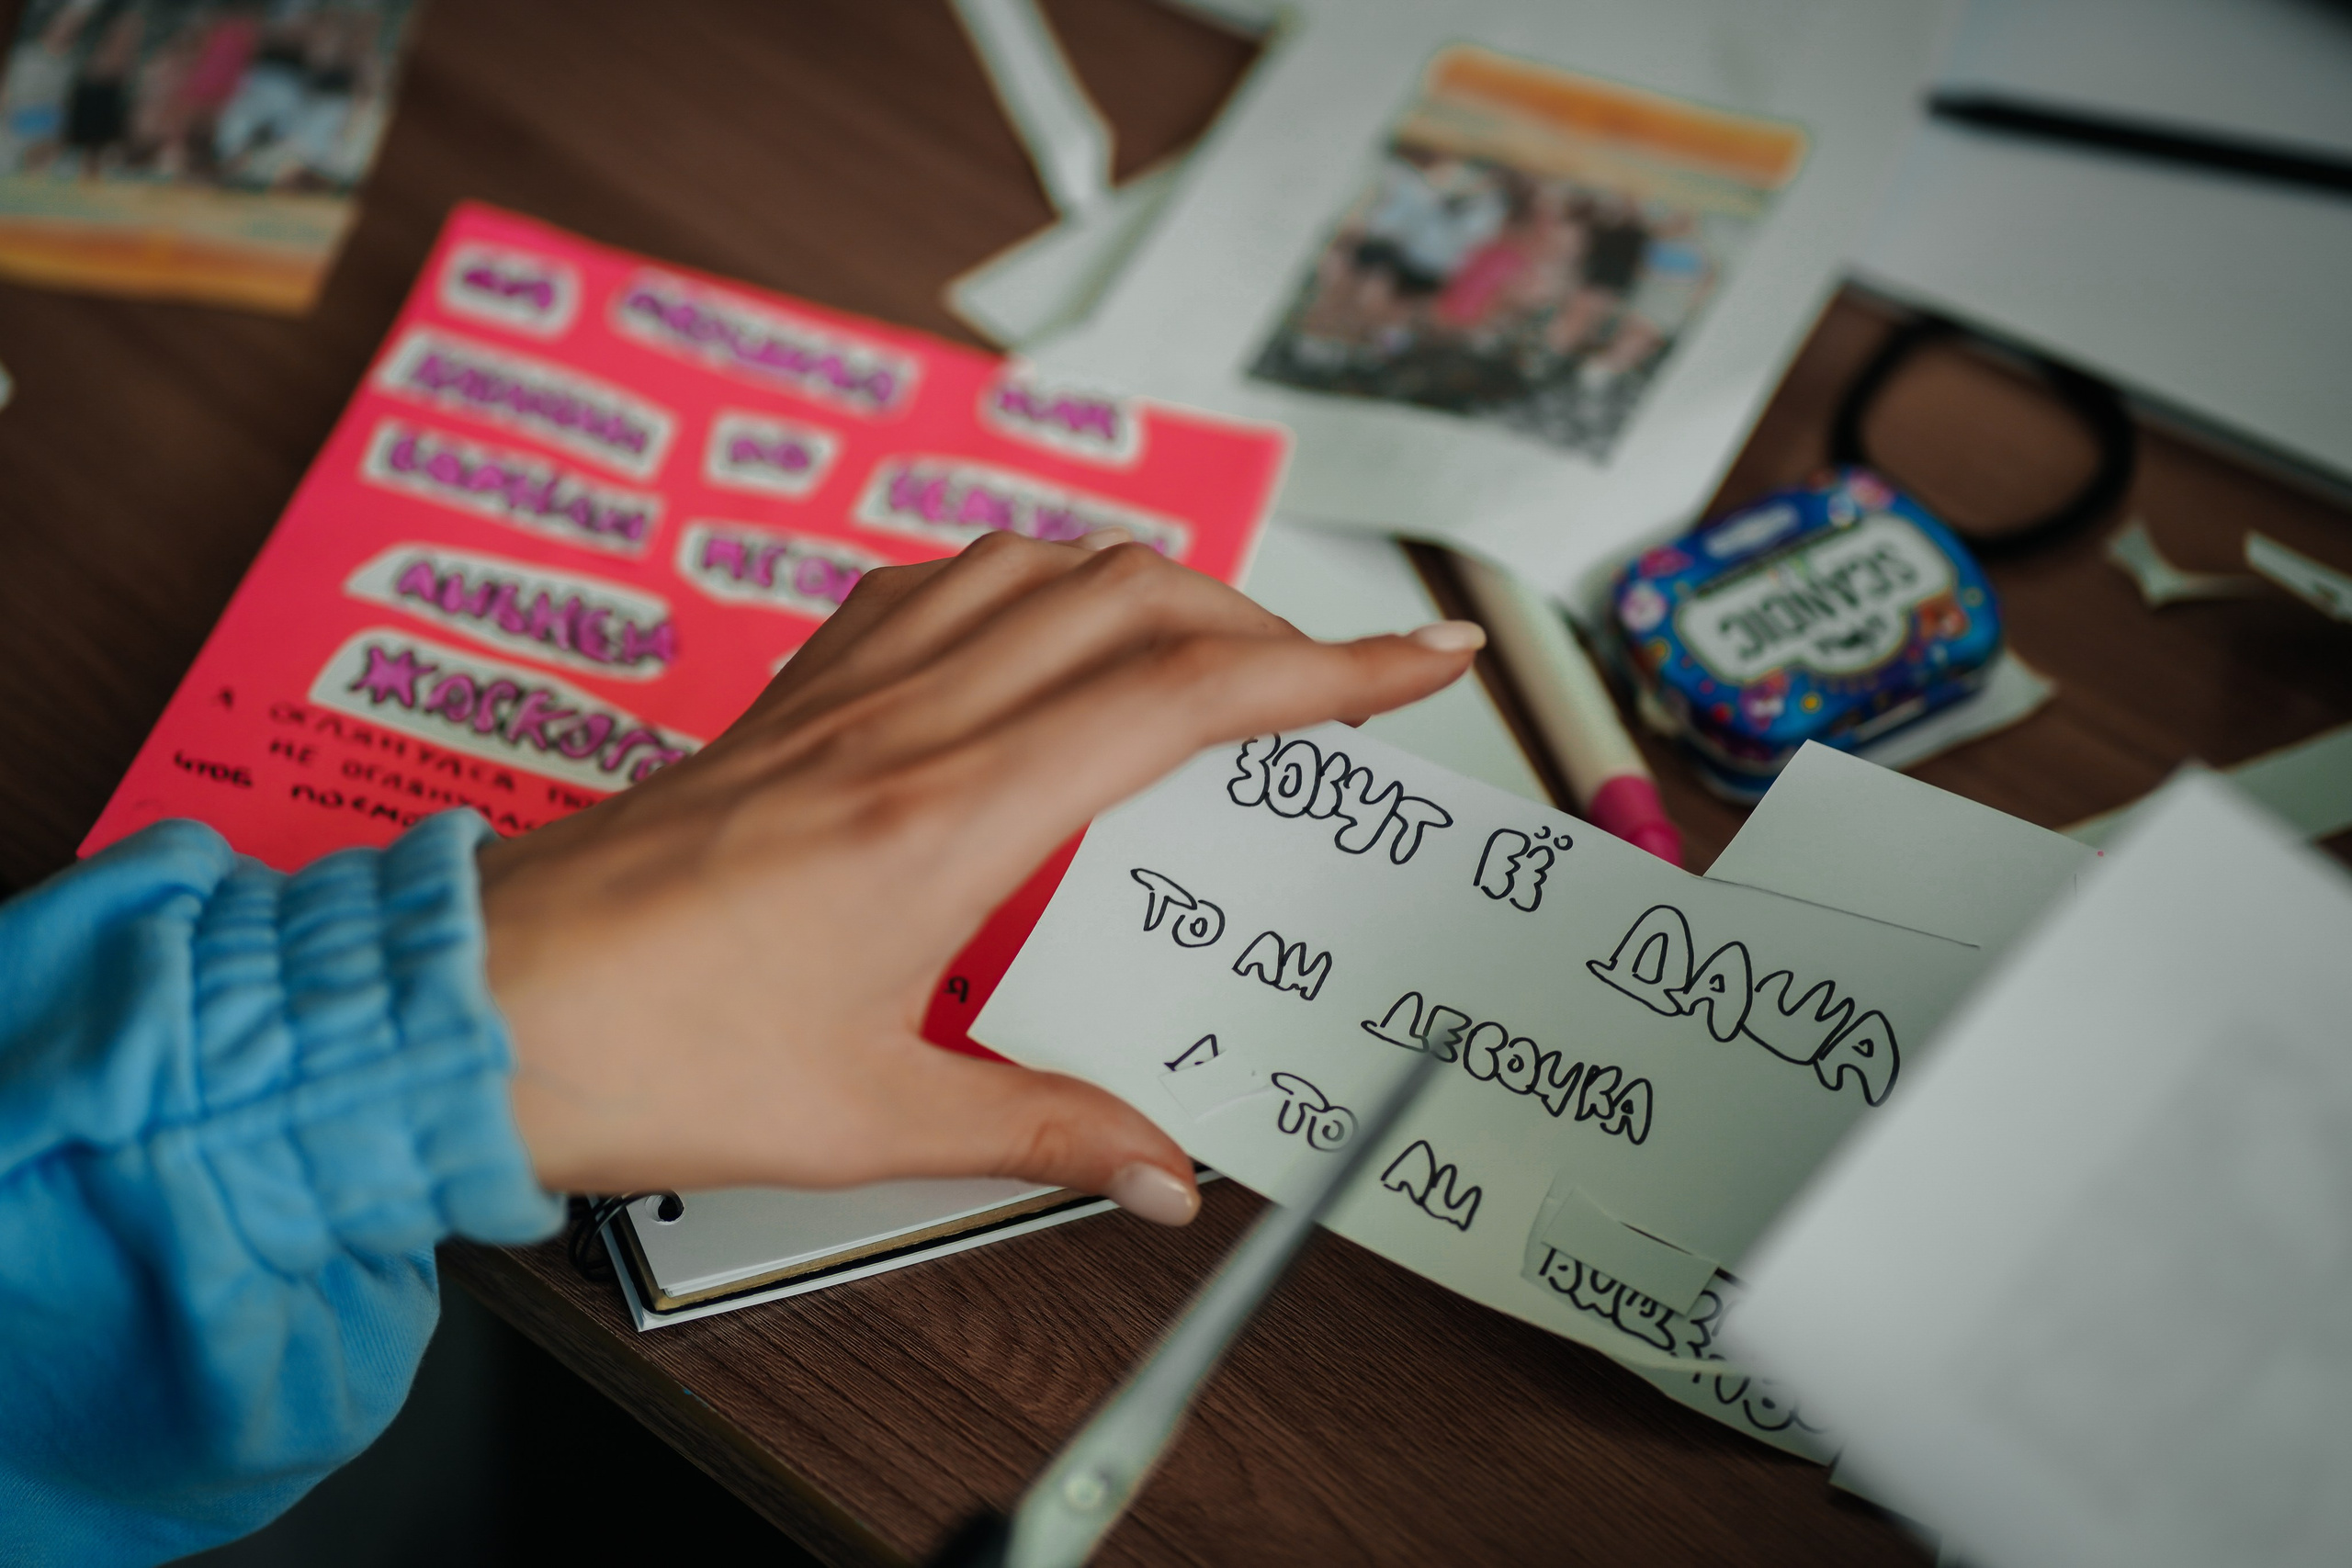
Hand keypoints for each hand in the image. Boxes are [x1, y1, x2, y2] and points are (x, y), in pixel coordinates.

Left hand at [477, 530, 1483, 1222]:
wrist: (471, 1009)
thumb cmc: (649, 1055)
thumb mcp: (873, 1120)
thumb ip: (1040, 1128)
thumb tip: (1160, 1173)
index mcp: (951, 817)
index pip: (1182, 696)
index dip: (1326, 667)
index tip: (1420, 657)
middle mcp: (905, 722)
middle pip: (1129, 595)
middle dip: (1261, 616)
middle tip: (1327, 678)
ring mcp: (840, 692)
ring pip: (1032, 563)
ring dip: (1145, 580)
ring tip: (1206, 641)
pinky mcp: (786, 698)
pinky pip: (932, 585)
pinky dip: (1023, 578)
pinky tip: (1030, 628)